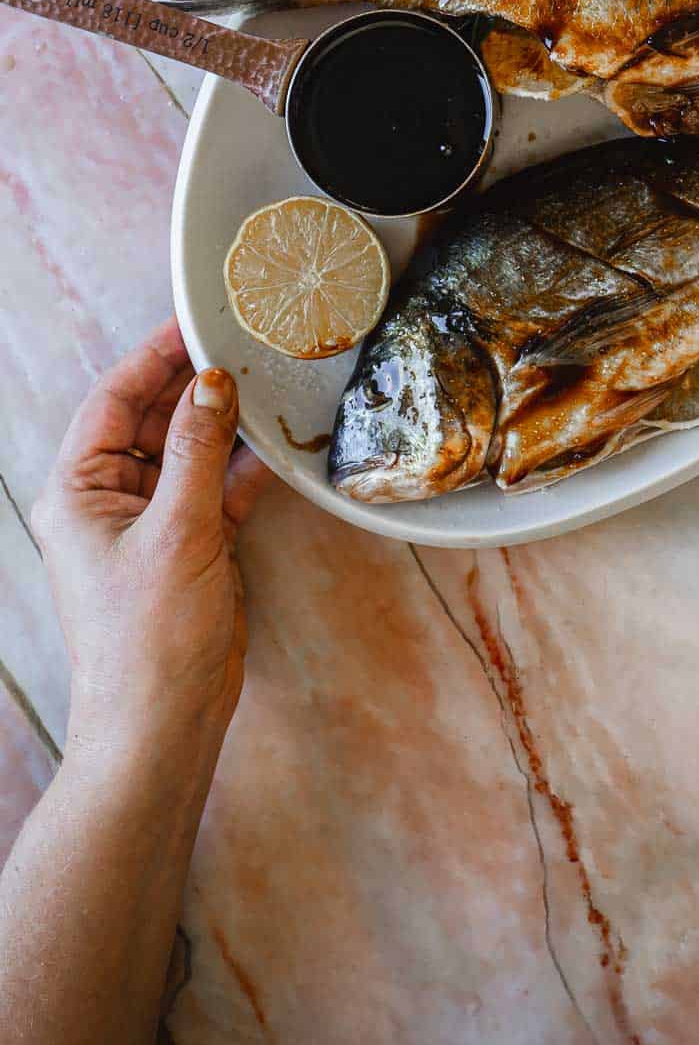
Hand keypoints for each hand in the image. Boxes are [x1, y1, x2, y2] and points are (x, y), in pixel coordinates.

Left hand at [32, 320, 273, 771]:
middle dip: (194, 384)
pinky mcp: (189, 548)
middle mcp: (107, 501)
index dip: (154, 356)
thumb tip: (212, 383)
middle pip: (152, 420)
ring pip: (188, 451)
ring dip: (223, 422)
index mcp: (78, 491)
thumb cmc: (148, 639)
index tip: (196, 320)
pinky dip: (241, 467)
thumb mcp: (176, 531)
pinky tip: (273, 444)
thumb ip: (198, 451)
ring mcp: (150, 524)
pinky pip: (214, 488)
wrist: (162, 724)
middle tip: (243, 343)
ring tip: (266, 381)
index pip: (114, 400)